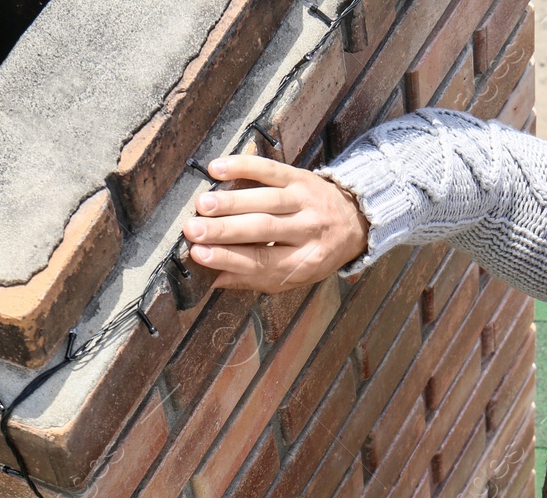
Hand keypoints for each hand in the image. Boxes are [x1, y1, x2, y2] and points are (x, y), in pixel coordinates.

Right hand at [184, 155, 368, 292]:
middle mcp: (308, 231)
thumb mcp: (292, 275)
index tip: (199, 254)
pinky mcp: (300, 177)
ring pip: (265, 201)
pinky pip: (271, 169)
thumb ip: (254, 278)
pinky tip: (217, 169)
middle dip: (224, 231)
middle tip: (192, 230)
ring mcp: (305, 201)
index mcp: (305, 262)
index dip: (229, 258)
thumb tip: (212, 280)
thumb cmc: (315, 253)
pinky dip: (243, 167)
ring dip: (230, 202)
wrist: (354, 221)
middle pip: (262, 230)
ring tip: (201, 205)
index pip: (262, 262)